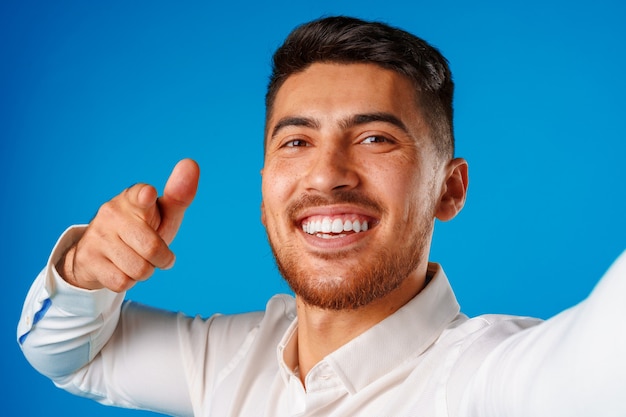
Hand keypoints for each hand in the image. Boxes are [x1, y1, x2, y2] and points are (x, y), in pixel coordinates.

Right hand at [56, 159, 199, 291]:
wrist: (101, 254)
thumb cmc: (143, 229)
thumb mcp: (163, 214)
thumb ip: (179, 195)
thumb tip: (191, 163)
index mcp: (135, 198)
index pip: (140, 196)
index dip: (145, 197)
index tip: (148, 194)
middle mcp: (113, 212)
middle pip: (151, 249)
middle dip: (161, 259)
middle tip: (156, 254)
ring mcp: (98, 235)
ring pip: (138, 269)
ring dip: (144, 271)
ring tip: (136, 259)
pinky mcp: (87, 258)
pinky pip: (121, 282)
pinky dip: (128, 281)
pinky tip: (120, 268)